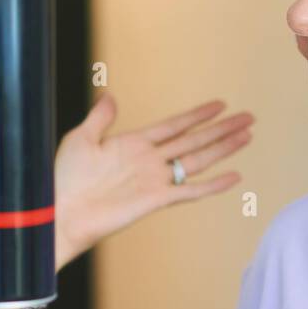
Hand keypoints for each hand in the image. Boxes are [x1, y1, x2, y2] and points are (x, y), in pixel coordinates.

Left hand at [54, 95, 254, 268]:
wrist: (60, 213)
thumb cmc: (63, 179)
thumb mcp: (80, 139)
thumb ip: (99, 118)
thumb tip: (109, 95)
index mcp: (134, 144)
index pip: (175, 125)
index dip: (198, 115)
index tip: (220, 105)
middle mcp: (150, 161)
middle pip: (195, 140)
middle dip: (222, 128)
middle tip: (247, 117)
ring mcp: (156, 180)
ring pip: (199, 160)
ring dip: (224, 148)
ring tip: (247, 136)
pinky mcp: (157, 200)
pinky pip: (191, 191)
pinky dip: (214, 185)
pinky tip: (234, 177)